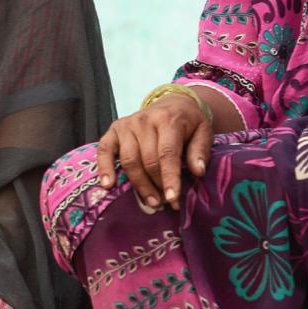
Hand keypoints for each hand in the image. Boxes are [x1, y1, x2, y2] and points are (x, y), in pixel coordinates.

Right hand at [95, 93, 213, 208]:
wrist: (172, 104)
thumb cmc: (188, 123)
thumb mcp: (203, 131)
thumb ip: (200, 151)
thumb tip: (198, 172)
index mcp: (168, 120)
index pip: (167, 153)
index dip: (169, 177)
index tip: (172, 198)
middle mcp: (145, 120)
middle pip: (147, 160)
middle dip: (156, 186)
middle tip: (166, 204)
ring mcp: (127, 125)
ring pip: (129, 160)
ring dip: (139, 185)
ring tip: (151, 202)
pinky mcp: (114, 130)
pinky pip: (104, 150)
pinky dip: (105, 168)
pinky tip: (108, 185)